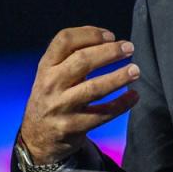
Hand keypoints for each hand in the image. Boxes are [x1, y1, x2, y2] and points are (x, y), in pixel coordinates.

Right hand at [20, 26, 139, 162]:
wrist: (37, 138)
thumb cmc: (52, 96)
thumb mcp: (51, 74)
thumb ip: (71, 56)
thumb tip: (107, 38)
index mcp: (46, 66)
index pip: (64, 40)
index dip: (90, 33)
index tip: (110, 35)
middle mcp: (51, 84)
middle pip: (82, 61)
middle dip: (110, 52)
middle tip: (129, 48)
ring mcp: (61, 107)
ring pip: (94, 88)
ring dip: (118, 77)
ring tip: (135, 70)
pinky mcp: (73, 127)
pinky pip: (103, 114)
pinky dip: (121, 104)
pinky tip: (134, 96)